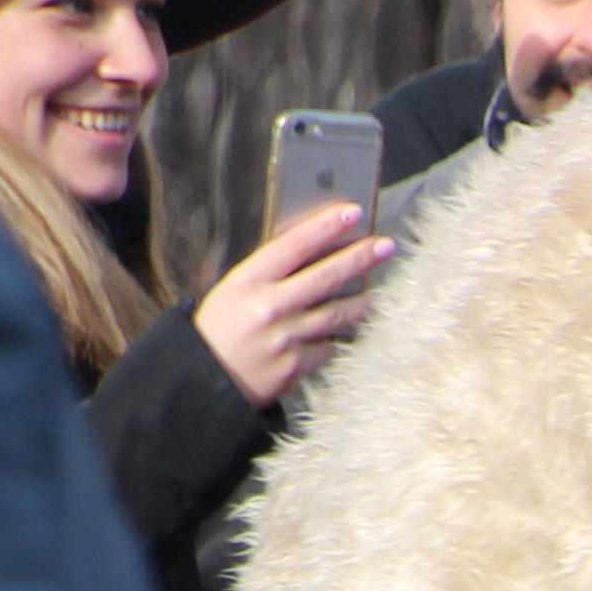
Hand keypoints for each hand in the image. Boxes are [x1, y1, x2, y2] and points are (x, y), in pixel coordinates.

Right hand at [194, 204, 388, 407]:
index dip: (325, 228)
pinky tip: (356, 332)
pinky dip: (342, 339)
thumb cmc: (221, 328)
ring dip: (364, 302)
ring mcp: (284, 337)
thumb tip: (312, 251)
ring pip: (336, 315)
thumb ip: (269, 274)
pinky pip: (330, 348)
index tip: (352, 213)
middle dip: (359, 259)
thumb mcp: (233, 290)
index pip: (293, 246)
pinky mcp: (296, 366)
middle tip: (386, 246)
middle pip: (324, 278)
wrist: (206, 377)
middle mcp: (268, 306)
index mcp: (247, 280)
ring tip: (383, 292)